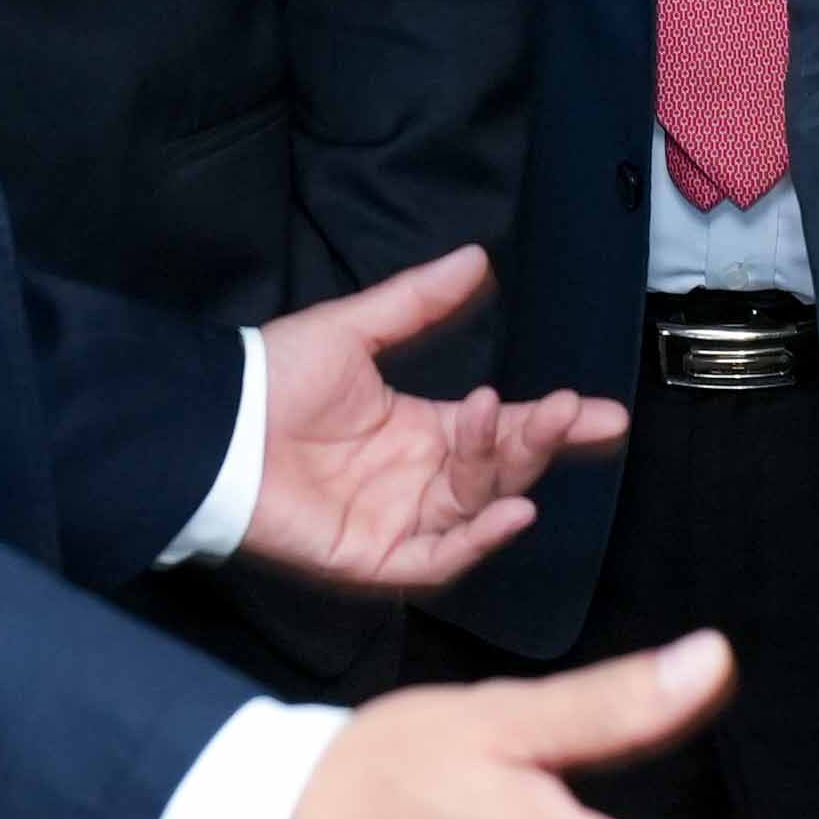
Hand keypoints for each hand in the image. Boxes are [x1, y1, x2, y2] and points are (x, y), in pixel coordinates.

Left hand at [241, 247, 622, 592]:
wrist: (214, 428)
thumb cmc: (272, 381)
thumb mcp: (354, 330)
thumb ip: (418, 303)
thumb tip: (478, 259)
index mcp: (421, 431)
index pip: (502, 430)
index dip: (553, 423)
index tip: (604, 412)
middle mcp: (419, 481)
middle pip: (500, 468)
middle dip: (541, 439)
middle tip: (573, 410)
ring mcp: (400, 523)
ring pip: (478, 507)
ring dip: (508, 470)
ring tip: (523, 423)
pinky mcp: (375, 560)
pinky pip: (439, 559)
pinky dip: (478, 540)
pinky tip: (511, 511)